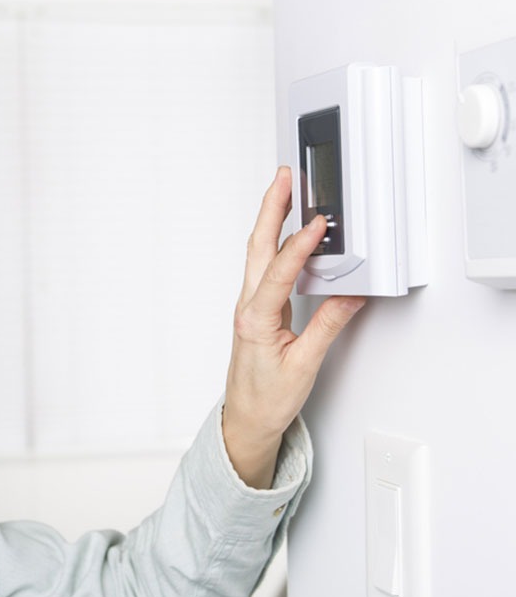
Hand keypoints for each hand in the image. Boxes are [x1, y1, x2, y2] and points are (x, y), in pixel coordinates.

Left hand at [222, 166, 364, 488]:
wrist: (246, 418)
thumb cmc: (266, 398)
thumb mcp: (304, 366)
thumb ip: (327, 327)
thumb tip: (350, 296)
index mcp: (255, 320)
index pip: (279, 273)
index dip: (300, 246)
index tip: (317, 224)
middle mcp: (247, 308)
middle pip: (258, 247)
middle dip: (270, 209)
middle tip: (284, 178)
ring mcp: (250, 306)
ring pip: (258, 254)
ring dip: (270, 220)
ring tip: (285, 192)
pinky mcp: (257, 309)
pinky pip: (265, 267)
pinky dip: (276, 243)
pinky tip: (288, 233)